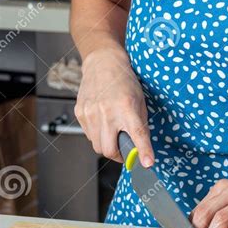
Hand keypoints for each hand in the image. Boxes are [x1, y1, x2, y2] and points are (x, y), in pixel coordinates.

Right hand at [75, 47, 153, 166]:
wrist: (103, 63)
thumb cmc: (124, 81)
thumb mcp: (140, 100)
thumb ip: (140, 124)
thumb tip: (140, 149)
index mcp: (126, 107)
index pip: (136, 134)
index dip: (142, 152)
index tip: (147, 164)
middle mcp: (107, 111)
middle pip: (109, 150)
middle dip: (118, 155)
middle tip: (124, 150)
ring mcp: (90, 113)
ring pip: (97, 146)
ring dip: (107, 144)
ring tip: (113, 129)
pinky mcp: (80, 112)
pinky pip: (89, 135)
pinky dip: (97, 134)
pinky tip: (102, 120)